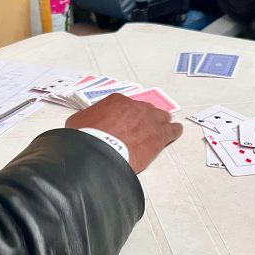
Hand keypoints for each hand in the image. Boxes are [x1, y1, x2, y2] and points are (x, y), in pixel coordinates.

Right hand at [66, 93, 182, 173]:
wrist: (99, 153)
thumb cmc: (86, 137)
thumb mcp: (77, 122)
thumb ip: (87, 119)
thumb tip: (84, 124)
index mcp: (116, 101)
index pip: (125, 105)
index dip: (126, 115)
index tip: (124, 122)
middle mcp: (136, 107)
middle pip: (145, 109)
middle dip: (145, 116)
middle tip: (143, 125)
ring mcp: (150, 120)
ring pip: (161, 117)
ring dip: (161, 122)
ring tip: (163, 126)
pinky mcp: (159, 137)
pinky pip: (171, 131)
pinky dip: (174, 131)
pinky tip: (176, 131)